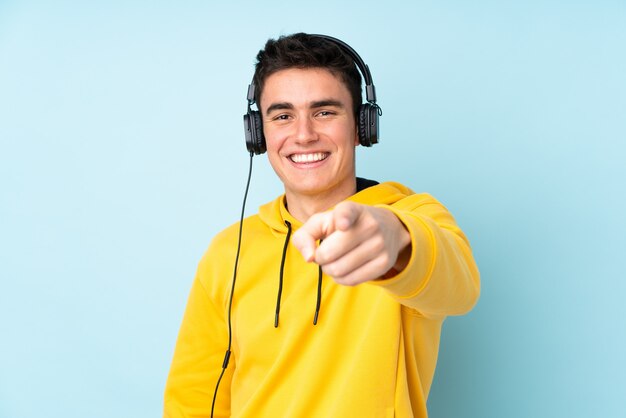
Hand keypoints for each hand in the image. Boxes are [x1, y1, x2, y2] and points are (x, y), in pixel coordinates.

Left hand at [291, 201, 410, 285]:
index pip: (347, 213)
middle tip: (325, 253)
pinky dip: (340, 278)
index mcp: (352, 210)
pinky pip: (351, 280)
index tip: (343, 225)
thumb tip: (309, 258)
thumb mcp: (323, 222)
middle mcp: (369, 225)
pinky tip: (344, 268)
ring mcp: (379, 245)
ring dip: (329, 269)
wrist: (387, 228)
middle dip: (320, 258)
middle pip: (329, 254)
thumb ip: (304, 236)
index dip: (343, 219)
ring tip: (335, 260)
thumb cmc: (344, 226)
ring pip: (338, 270)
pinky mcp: (384, 263)